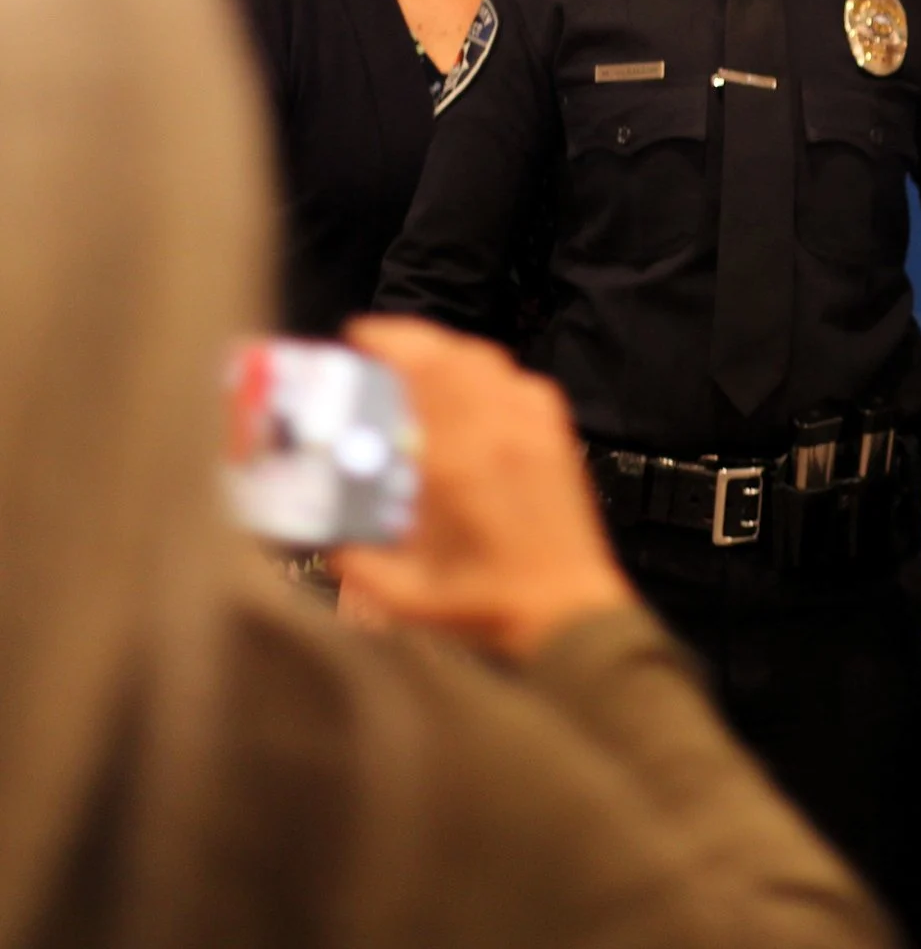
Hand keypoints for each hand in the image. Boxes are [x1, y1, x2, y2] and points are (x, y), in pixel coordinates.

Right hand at [327, 318, 633, 661]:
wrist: (569, 614)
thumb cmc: (487, 605)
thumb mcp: (402, 594)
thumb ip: (354, 563)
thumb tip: (323, 535)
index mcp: (459, 460)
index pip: (427, 372)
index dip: (394, 341)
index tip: (360, 334)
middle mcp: (502, 431)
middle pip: (461, 356)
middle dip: (418, 341)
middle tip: (382, 350)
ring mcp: (538, 431)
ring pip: (495, 364)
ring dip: (453, 355)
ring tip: (420, 369)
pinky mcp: (560, 441)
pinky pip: (525, 385)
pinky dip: (492, 376)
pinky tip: (472, 398)